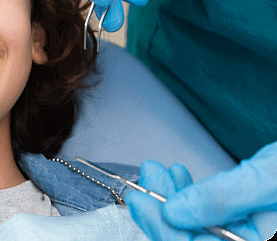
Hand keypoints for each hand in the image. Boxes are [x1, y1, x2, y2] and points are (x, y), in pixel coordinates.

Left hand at [127, 157, 276, 240]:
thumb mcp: (268, 178)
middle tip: (147, 177)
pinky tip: (179, 177)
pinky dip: (190, 197)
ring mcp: (249, 240)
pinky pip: (209, 220)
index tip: (141, 199)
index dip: (163, 230)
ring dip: (173, 200)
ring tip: (160, 170)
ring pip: (197, 231)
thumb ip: (224, 198)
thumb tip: (173, 212)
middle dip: (164, 210)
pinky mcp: (245, 228)